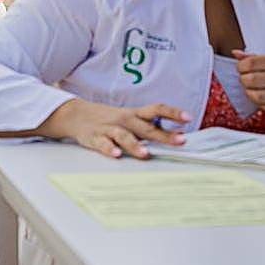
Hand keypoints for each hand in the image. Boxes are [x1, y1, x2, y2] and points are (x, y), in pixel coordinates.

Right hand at [42, 98, 190, 159]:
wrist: (76, 114)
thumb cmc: (109, 119)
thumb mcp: (130, 118)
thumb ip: (150, 127)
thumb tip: (177, 136)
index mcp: (135, 114)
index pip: (157, 110)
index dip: (173, 113)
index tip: (188, 118)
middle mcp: (125, 120)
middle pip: (146, 127)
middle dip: (164, 135)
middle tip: (180, 141)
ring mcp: (110, 129)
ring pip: (124, 136)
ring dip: (135, 145)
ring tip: (146, 154)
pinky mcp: (95, 138)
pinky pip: (103, 144)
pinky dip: (110, 149)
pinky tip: (117, 155)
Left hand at [232, 50, 264, 112]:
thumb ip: (258, 57)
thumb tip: (235, 54)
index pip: (252, 64)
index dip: (241, 66)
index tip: (243, 67)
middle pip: (251, 80)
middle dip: (243, 79)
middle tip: (246, 77)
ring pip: (256, 96)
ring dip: (249, 92)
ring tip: (251, 87)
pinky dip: (258, 101)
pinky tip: (261, 95)